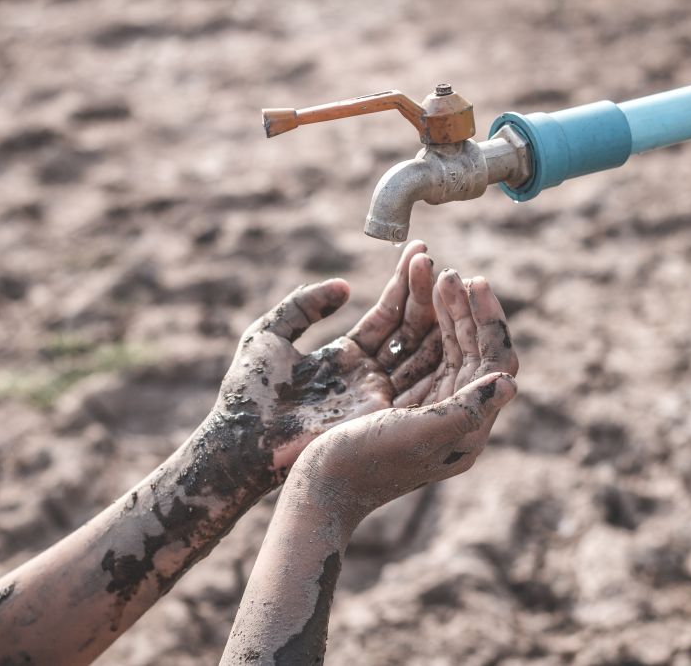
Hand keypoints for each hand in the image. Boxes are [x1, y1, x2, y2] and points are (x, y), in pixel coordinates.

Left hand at [213, 241, 442, 482]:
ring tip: (447, 277)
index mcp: (347, 356)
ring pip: (420, 349)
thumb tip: (345, 286)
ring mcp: (379, 394)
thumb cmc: (248, 391)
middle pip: (409, 329)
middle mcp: (369, 375)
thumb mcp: (269, 334)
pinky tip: (448, 317)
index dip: (402, 284)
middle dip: (423, 294)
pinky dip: (436, 348)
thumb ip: (304, 305)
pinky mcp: (381, 413)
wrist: (241, 439)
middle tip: (433, 259)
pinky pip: (419, 377)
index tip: (418, 251)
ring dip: (434, 315)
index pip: (386, 315)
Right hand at [292, 273, 518, 522]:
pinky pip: (415, 351)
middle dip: (462, 307)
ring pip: (442, 344)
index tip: (474, 281)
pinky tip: (408, 293)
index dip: (489, 321)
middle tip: (449, 271)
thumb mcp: (418, 435)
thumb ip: (467, 410)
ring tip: (429, 268)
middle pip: (470, 349)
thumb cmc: (363, 465)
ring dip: (438, 307)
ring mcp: (423, 405)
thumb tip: (511, 382)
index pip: (494, 363)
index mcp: (466, 427)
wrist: (319, 492)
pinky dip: (413, 320)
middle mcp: (451, 415)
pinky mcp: (395, 399)